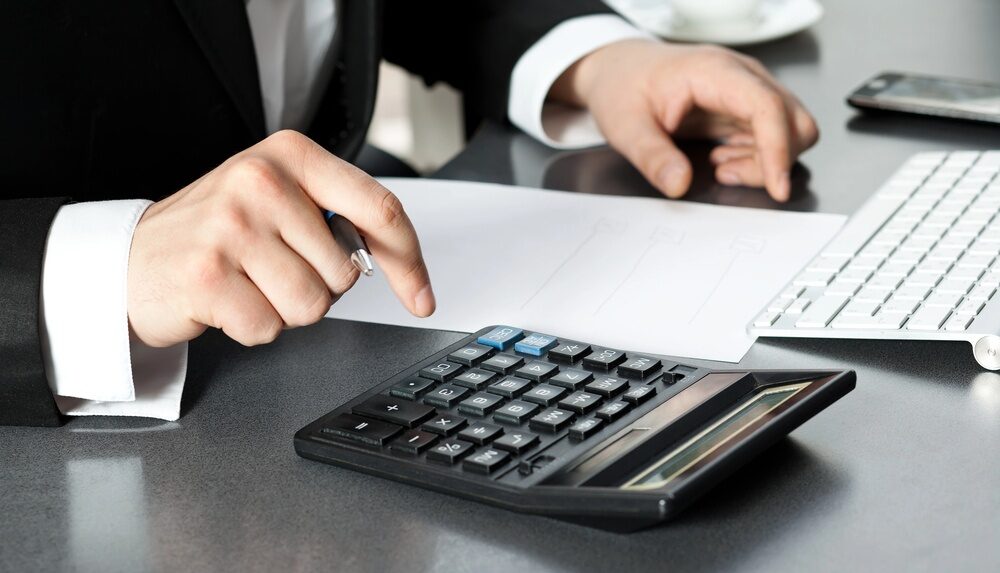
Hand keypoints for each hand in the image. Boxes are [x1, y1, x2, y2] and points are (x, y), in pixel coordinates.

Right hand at [127, 130, 434, 347]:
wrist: (130, 258)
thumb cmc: (215, 232)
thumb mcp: (278, 200)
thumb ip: (334, 217)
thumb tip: (395, 260)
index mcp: (291, 155)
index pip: (380, 208)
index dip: (410, 261)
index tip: (422, 295)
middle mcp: (262, 181)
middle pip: (346, 272)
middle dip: (319, 288)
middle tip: (272, 269)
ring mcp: (232, 226)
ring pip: (313, 306)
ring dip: (285, 310)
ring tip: (249, 283)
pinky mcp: (209, 275)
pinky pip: (269, 328)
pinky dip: (252, 328)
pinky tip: (225, 301)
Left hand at [549, 40, 818, 201]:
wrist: (620, 70)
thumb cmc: (624, 86)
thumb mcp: (625, 126)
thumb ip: (652, 157)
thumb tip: (679, 184)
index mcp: (715, 72)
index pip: (767, 106)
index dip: (778, 149)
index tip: (776, 187)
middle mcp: (742, 77)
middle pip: (794, 121)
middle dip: (775, 159)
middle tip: (727, 174)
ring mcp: (747, 92)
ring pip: (790, 132)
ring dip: (763, 161)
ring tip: (720, 166)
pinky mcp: (744, 108)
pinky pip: (771, 138)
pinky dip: (756, 158)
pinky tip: (723, 159)